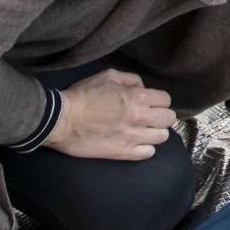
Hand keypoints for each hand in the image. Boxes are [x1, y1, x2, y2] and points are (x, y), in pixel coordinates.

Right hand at [45, 69, 175, 160]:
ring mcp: (132, 137)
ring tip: (143, 130)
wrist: (61, 120)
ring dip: (155, 132)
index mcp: (138, 97)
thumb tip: (142, 87)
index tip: (150, 102)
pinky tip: (136, 143)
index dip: (158, 100)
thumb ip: (130, 79)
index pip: (166, 100)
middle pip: (169, 119)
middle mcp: (140, 118)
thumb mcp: (107, 76)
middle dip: (161, 116)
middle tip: (149, 116)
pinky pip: (148, 153)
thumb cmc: (82, 95)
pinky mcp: (122, 153)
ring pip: (162, 137)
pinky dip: (145, 148)